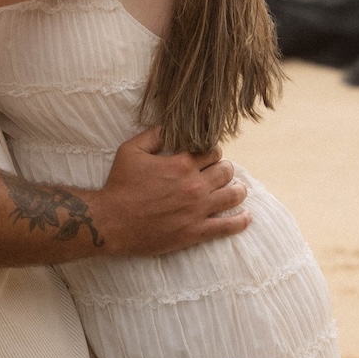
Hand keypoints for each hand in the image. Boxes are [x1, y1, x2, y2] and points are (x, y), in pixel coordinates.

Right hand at [93, 128, 250, 258]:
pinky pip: (227, 226)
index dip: (212, 151)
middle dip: (225, 168)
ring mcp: (198, 210)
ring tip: (236, 189)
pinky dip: (241, 221)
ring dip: (237, 189)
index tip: (209, 156)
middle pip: (226, 171)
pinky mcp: (196, 232)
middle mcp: (194, 185)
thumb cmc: (120, 185)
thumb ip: (154, 134)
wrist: (112, 222)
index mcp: (181, 163)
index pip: (211, 151)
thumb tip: (171, 125)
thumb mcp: (131, 150)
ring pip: (233, 195)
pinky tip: (246, 217)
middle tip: (220, 172)